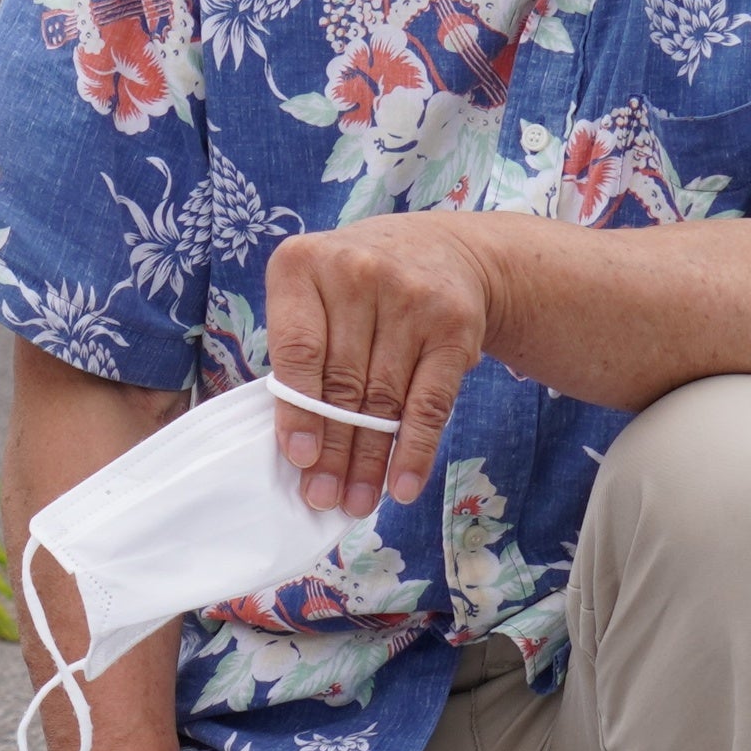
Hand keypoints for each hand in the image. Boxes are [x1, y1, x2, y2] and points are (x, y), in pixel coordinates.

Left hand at [263, 213, 497, 513]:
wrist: (443, 249)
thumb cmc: (356, 288)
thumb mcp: (314, 296)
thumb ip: (298, 353)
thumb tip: (299, 447)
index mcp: (303, 265)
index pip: (297, 351)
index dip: (297, 411)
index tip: (298, 459)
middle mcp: (357, 273)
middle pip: (341, 383)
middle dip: (333, 451)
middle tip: (323, 497)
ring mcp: (410, 297)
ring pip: (384, 398)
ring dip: (369, 460)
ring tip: (356, 501)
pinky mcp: (454, 325)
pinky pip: (430, 401)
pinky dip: (415, 450)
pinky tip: (402, 485)